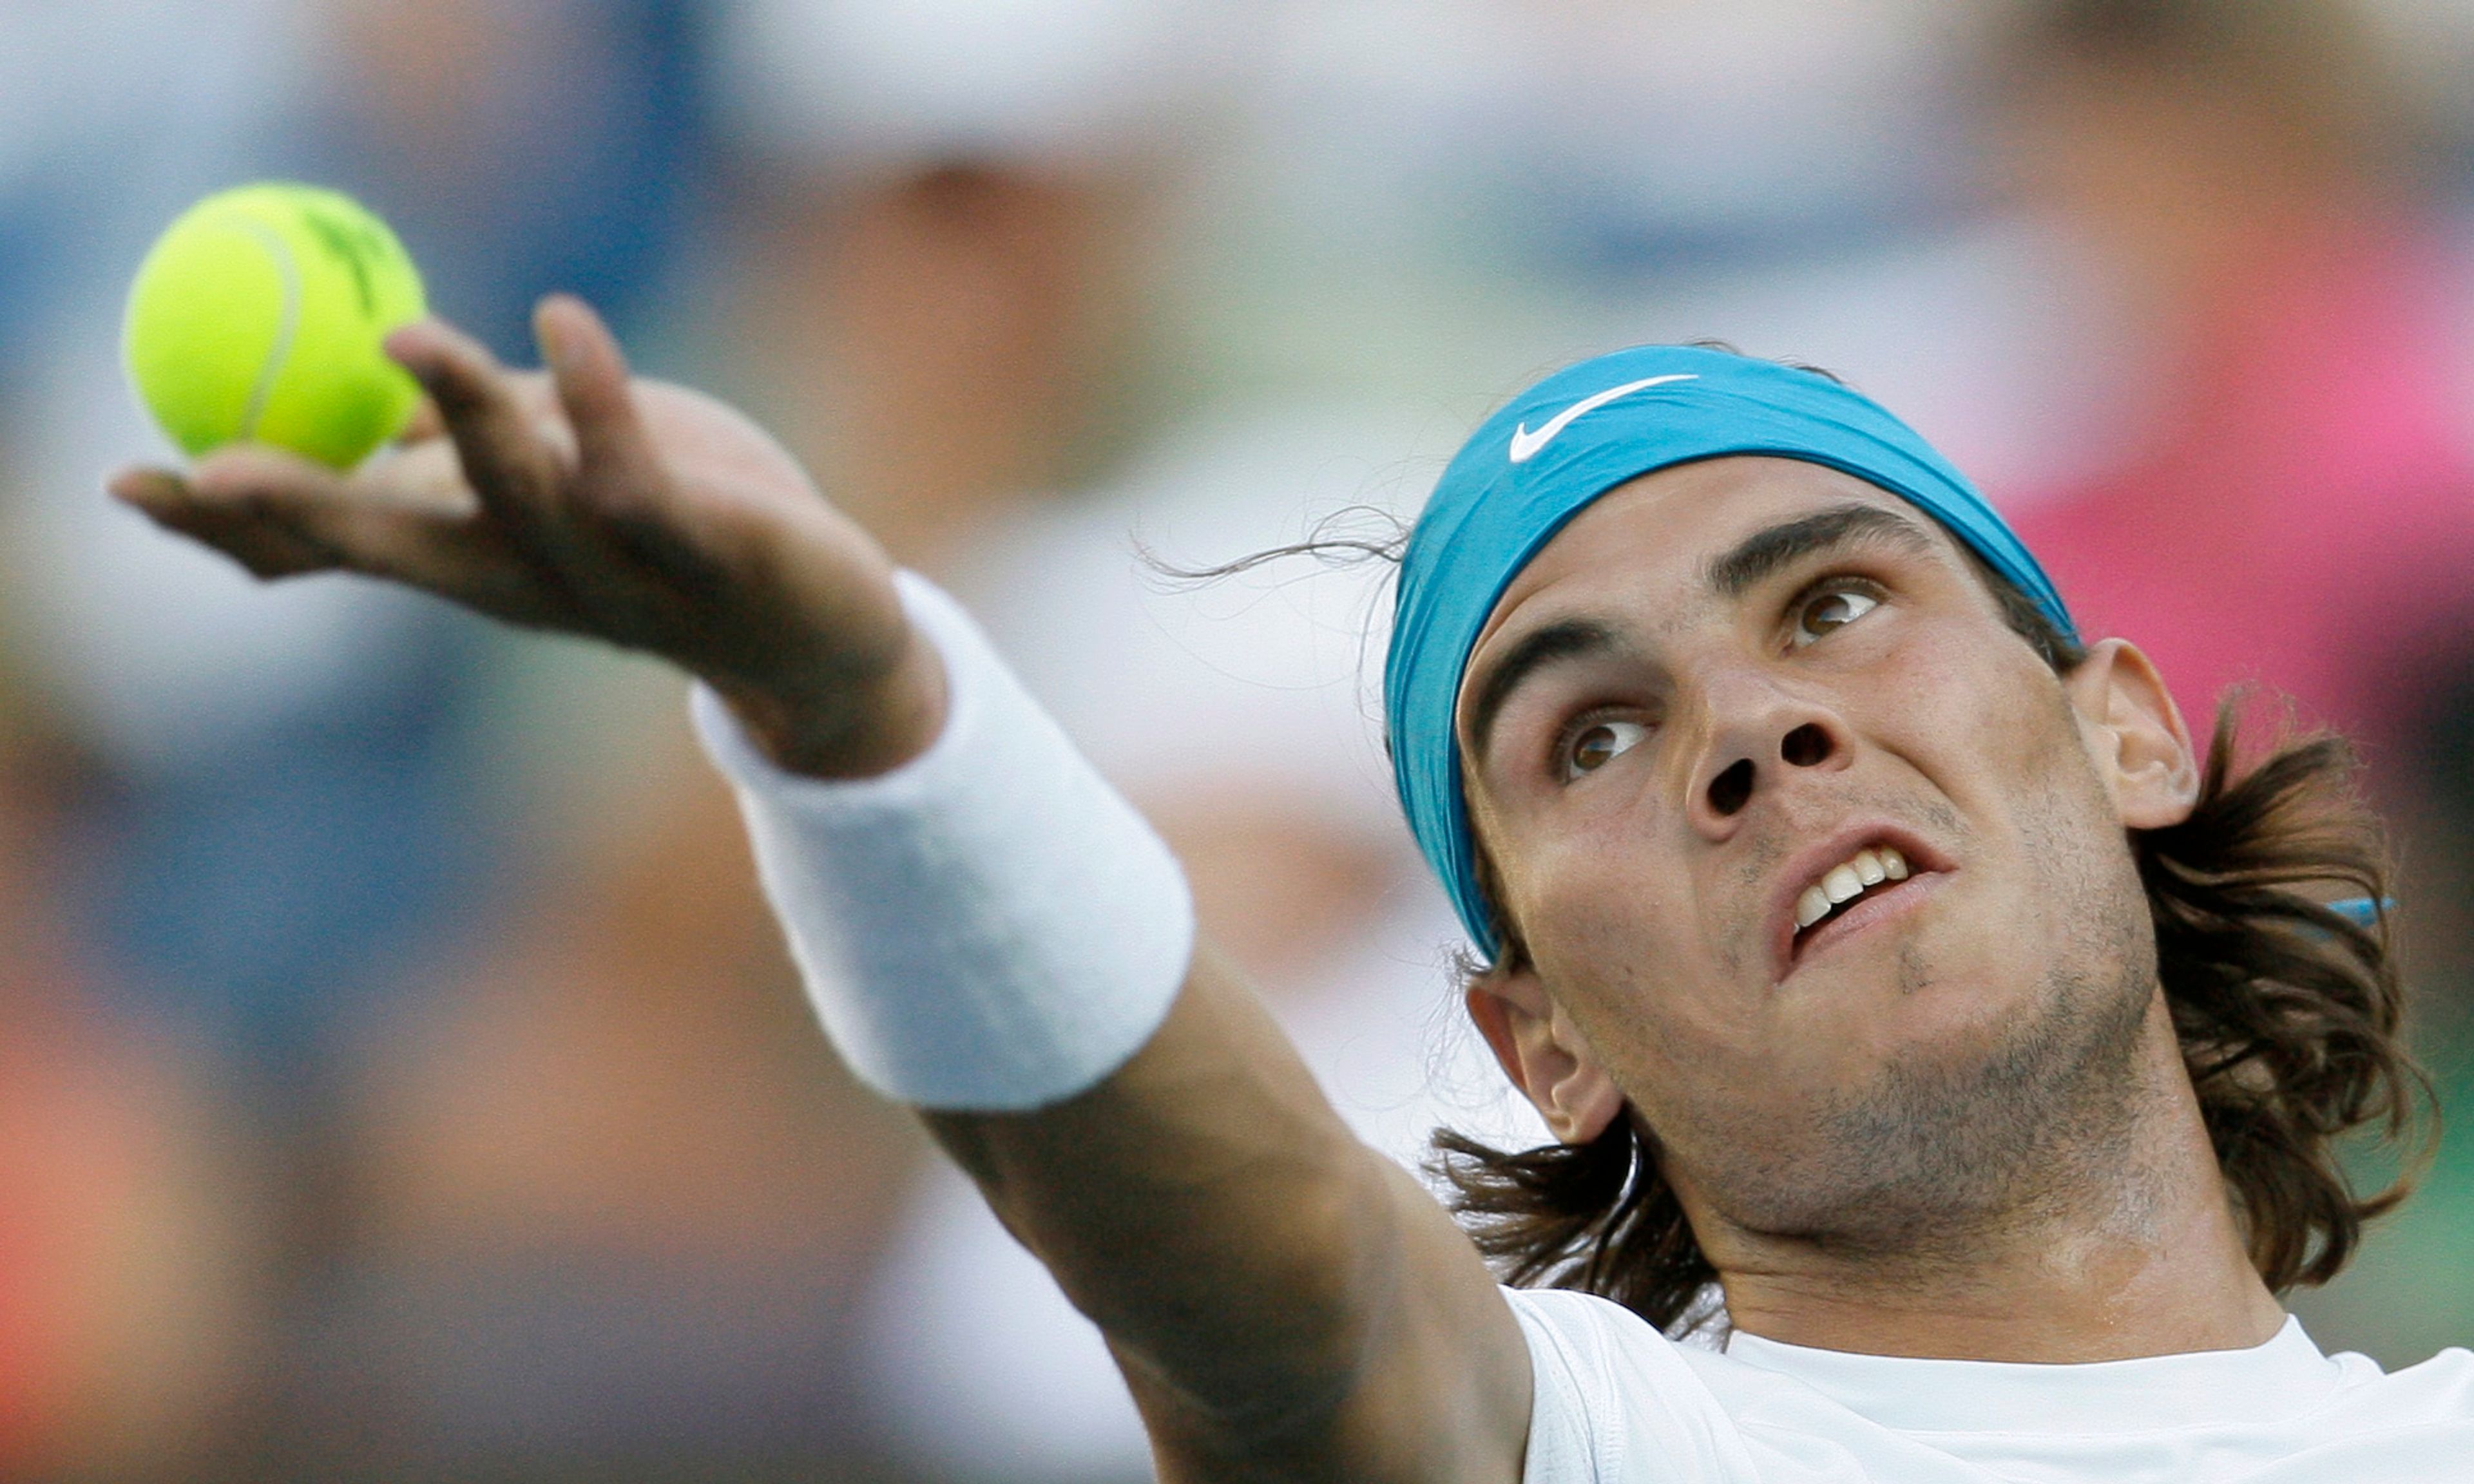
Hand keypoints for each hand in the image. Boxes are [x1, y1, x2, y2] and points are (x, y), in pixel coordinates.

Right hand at [110, 295, 943, 778]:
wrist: (822, 623)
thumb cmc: (681, 524)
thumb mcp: (558, 481)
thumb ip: (474, 451)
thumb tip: (374, 422)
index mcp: (476, 560)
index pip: (333, 549)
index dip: (231, 526)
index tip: (130, 483)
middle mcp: (525, 578)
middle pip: (394, 548)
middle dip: (302, 512)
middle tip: (213, 472)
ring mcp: (612, 573)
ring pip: (519, 498)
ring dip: (462, 417)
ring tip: (409, 334)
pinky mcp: (702, 549)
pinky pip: (635, 476)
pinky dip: (593, 396)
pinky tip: (561, 319)